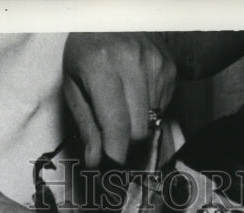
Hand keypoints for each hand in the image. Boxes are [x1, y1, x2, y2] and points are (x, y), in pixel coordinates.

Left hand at [63, 33, 176, 165]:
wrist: (116, 15)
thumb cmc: (88, 51)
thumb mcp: (73, 85)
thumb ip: (86, 125)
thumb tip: (95, 161)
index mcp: (102, 67)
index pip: (117, 126)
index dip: (115, 154)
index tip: (111, 166)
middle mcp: (133, 64)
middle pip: (138, 131)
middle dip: (125, 144)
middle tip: (113, 142)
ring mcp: (156, 66)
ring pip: (152, 123)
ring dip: (137, 128)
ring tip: (123, 111)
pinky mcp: (170, 70)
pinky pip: (162, 110)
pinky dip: (148, 112)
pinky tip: (136, 95)